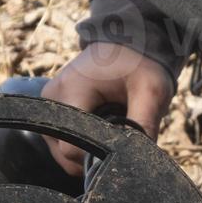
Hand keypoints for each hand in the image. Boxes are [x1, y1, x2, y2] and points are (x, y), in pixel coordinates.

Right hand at [40, 43, 172, 175]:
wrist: (129, 41)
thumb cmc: (140, 63)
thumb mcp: (151, 91)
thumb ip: (145, 126)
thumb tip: (138, 161)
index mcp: (71, 91)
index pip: (71, 149)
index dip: (98, 159)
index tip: (121, 147)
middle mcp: (51, 99)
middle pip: (65, 155)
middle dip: (96, 155)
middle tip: (120, 133)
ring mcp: (49, 104)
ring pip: (64, 152)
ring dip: (90, 149)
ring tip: (112, 125)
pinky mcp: (54, 109)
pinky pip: (65, 142)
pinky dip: (85, 142)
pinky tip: (103, 125)